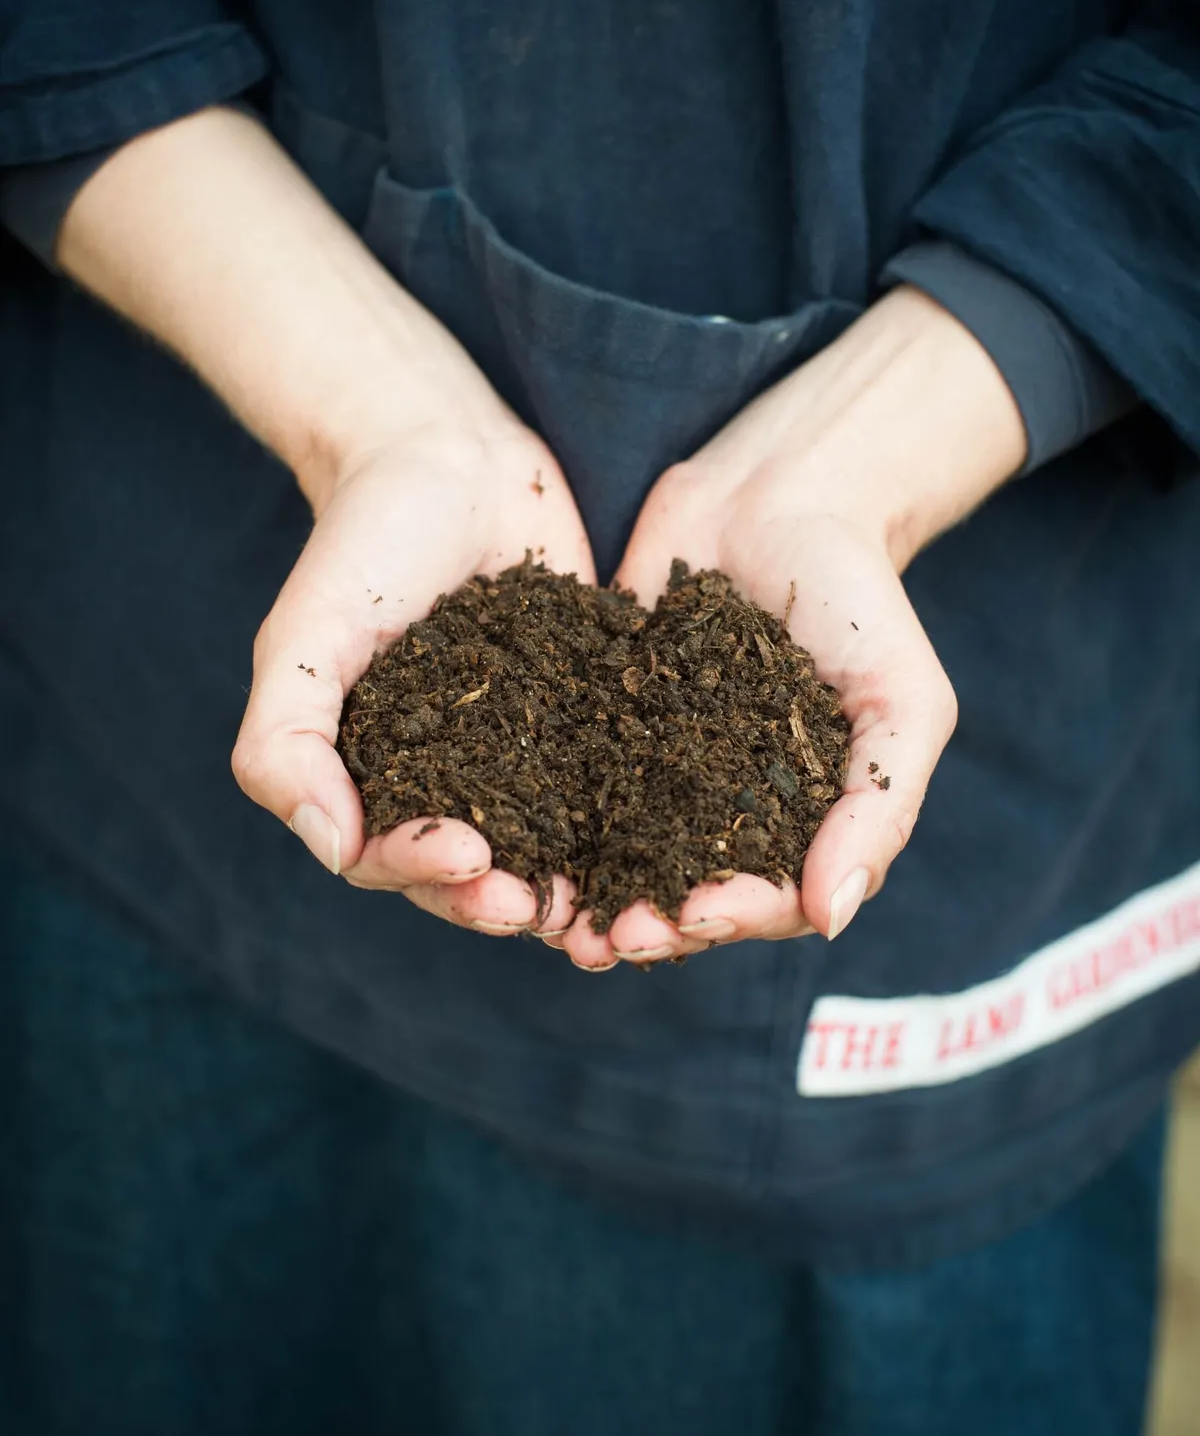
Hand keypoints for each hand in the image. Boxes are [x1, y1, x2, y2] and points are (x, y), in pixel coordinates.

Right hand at [57, 105, 593, 938]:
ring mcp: (528, 758)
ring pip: (552, 852)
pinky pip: (618, 789)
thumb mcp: (303, 636)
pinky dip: (638, 828)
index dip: (423, 872)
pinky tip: (671, 844)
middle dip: (502, 900)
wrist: (450, 456)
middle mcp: (451, 784)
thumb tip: (331, 847)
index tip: (461, 855)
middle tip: (533, 906)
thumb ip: (285, 740)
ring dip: (576, 891)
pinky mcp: (593, 721)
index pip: (391, 859)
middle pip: (476, 875)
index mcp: (374, 780)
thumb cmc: (363, 542)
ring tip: (605, 915)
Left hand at [547, 286, 1027, 967]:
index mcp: (802, 823)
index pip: (766, 900)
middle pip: (683, 893)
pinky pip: (567, 784)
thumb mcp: (903, 700)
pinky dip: (543, 821)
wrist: (781, 493)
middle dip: (646, 924)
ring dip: (587, 896)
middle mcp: (728, 810)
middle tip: (602, 942)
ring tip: (549, 921)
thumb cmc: (862, 598)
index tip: (690, 916)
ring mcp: (660, 769)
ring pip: (619, 856)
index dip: (729, 918)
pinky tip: (510, 840)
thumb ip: (879, 808)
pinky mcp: (602, 721)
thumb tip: (831, 920)